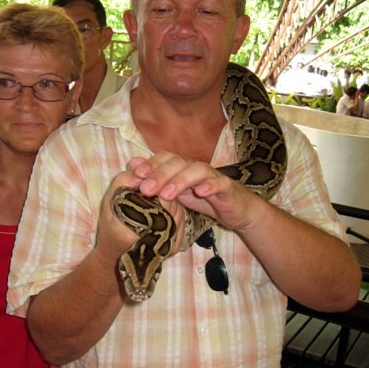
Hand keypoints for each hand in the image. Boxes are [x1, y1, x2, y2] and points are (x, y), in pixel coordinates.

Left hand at [127, 151, 261, 233]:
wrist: (236, 209)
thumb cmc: (204, 199)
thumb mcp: (177, 191)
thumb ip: (158, 179)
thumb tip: (132, 165)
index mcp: (183, 167)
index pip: (165, 158)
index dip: (150, 164)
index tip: (135, 176)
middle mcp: (196, 167)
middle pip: (178, 163)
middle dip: (160, 175)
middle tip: (145, 189)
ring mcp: (213, 176)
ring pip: (197, 170)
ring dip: (180, 180)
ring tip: (166, 194)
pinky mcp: (228, 188)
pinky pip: (220, 183)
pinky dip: (210, 186)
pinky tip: (200, 192)